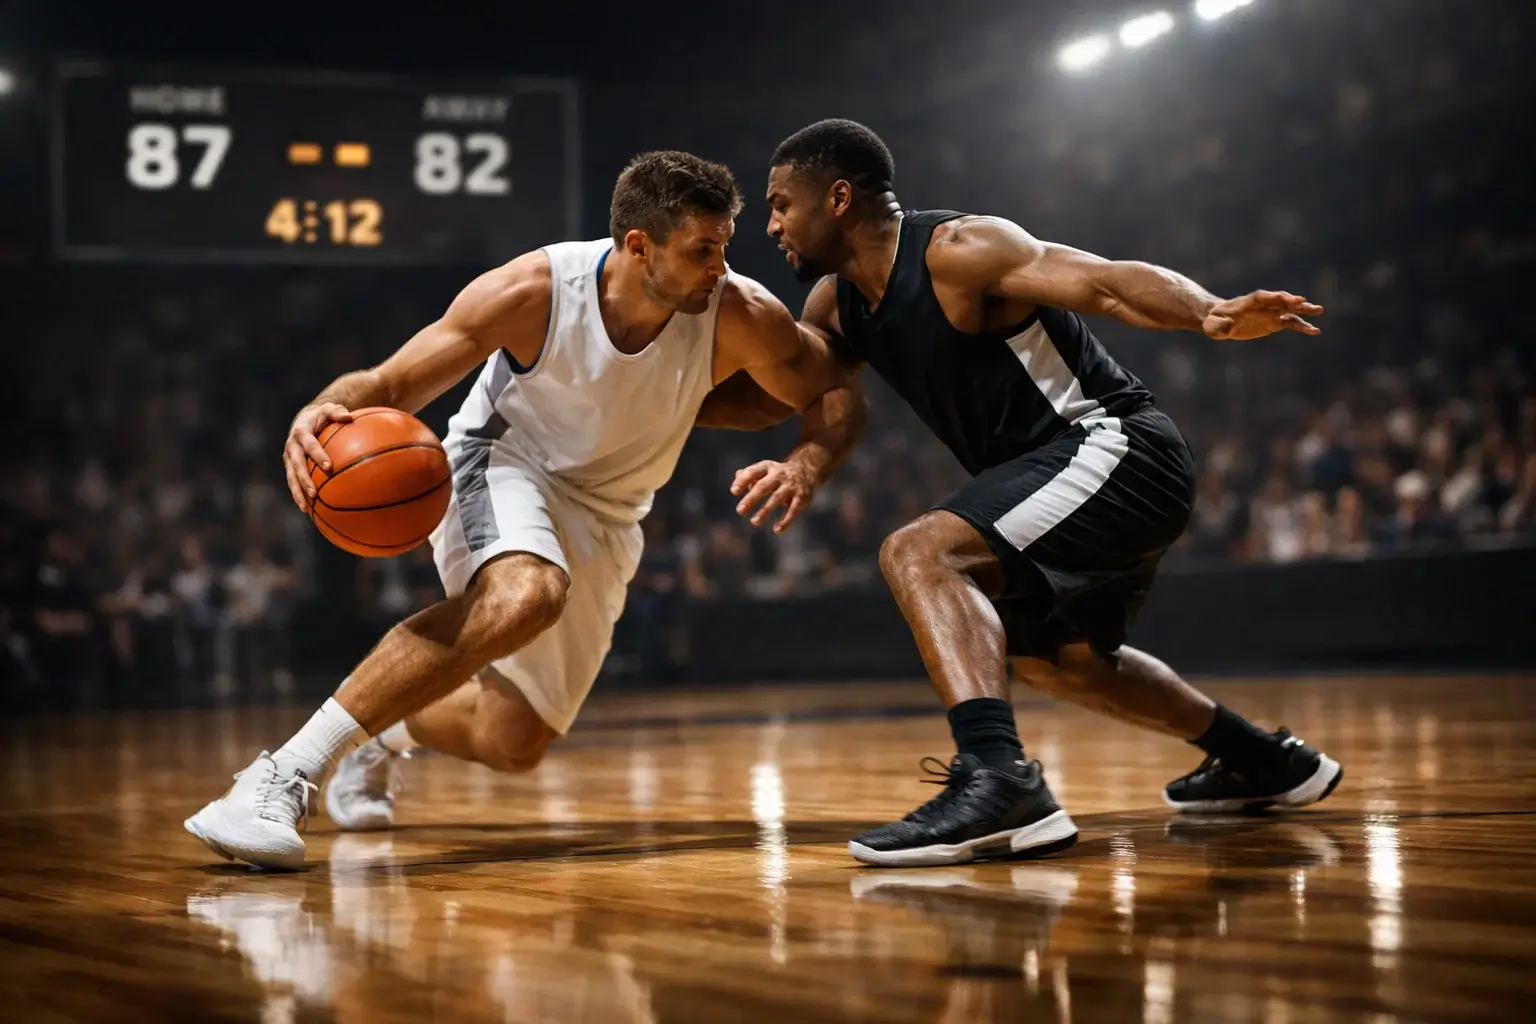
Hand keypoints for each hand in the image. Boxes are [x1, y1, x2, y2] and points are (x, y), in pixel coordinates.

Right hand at [283, 402, 352, 510]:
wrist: (304, 420)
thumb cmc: (322, 415)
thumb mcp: (329, 409)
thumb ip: (337, 411)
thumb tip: (349, 416)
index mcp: (301, 433)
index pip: (309, 445)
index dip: (317, 455)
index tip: (329, 466)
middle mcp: (292, 447)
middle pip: (296, 466)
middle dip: (304, 480)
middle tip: (314, 493)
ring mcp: (289, 459)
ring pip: (291, 478)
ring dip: (298, 493)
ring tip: (306, 508)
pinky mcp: (290, 467)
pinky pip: (293, 483)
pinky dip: (300, 496)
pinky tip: (309, 511)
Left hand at [731, 459, 815, 532]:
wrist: (806, 471)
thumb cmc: (776, 474)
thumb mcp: (763, 471)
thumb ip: (748, 476)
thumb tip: (736, 483)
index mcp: (767, 467)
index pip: (753, 472)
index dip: (743, 481)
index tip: (734, 491)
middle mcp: (779, 475)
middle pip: (763, 486)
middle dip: (751, 498)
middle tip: (740, 511)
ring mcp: (791, 486)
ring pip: (777, 498)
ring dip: (765, 511)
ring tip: (754, 522)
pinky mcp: (802, 497)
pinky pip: (793, 510)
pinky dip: (786, 520)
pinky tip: (777, 530)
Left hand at [1203, 290, 1322, 340]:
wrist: (1218, 320)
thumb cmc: (1214, 321)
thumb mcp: (1213, 325)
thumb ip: (1221, 326)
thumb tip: (1230, 327)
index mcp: (1250, 302)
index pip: (1267, 298)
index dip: (1281, 298)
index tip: (1294, 300)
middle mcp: (1264, 305)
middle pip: (1282, 301)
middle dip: (1295, 303)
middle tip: (1309, 305)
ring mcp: (1270, 313)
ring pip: (1290, 311)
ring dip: (1304, 311)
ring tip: (1319, 311)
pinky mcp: (1274, 323)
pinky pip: (1290, 324)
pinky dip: (1302, 327)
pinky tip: (1314, 331)